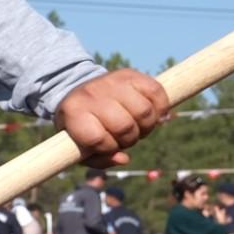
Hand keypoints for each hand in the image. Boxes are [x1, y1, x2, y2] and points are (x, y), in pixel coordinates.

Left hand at [56, 70, 170, 164]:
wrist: (80, 90)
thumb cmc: (84, 124)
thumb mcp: (80, 144)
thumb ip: (99, 159)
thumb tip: (124, 159)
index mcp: (74, 113)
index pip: (96, 139)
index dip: (108, 147)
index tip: (108, 145)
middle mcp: (92, 94)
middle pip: (124, 126)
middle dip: (129, 139)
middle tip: (125, 137)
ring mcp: (112, 81)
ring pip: (144, 111)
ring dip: (146, 125)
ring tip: (138, 126)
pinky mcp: (131, 74)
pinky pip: (156, 92)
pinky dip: (160, 107)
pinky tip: (153, 114)